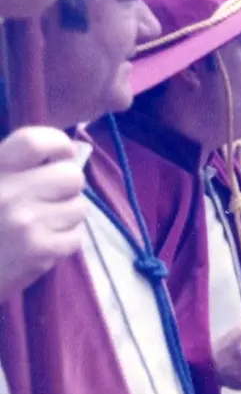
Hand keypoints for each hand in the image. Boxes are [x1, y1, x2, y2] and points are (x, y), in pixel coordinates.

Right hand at [0, 127, 87, 302]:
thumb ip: (11, 167)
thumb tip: (64, 155)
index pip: (36, 142)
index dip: (58, 144)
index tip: (63, 154)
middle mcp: (9, 193)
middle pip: (72, 177)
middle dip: (68, 186)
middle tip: (52, 196)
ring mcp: (26, 223)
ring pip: (79, 208)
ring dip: (66, 215)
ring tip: (42, 222)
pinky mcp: (39, 252)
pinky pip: (75, 237)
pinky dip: (64, 240)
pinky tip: (41, 243)